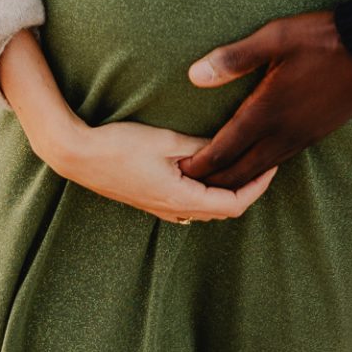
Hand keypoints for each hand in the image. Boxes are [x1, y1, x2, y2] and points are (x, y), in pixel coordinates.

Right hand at [50, 119, 277, 223]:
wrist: (78, 155)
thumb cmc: (119, 145)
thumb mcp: (165, 140)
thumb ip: (199, 147)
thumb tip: (229, 146)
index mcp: (182, 199)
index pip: (234, 203)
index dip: (258, 186)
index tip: (273, 164)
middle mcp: (174, 211)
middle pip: (223, 209)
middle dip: (247, 188)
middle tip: (263, 161)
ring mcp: (161, 209)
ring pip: (207, 208)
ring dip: (227, 190)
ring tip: (242, 163)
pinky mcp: (152, 201)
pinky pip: (191, 204)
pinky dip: (208, 190)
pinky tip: (209, 169)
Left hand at [177, 10, 351, 191]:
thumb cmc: (321, 39)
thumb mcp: (274, 38)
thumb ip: (234, 58)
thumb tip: (194, 75)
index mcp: (267, 111)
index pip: (224, 150)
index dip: (199, 164)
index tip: (178, 170)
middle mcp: (283, 133)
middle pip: (240, 172)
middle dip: (213, 181)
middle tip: (188, 184)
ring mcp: (301, 137)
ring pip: (261, 171)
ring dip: (235, 179)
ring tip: (214, 180)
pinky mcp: (315, 135)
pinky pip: (279, 161)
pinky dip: (258, 170)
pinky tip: (252, 162)